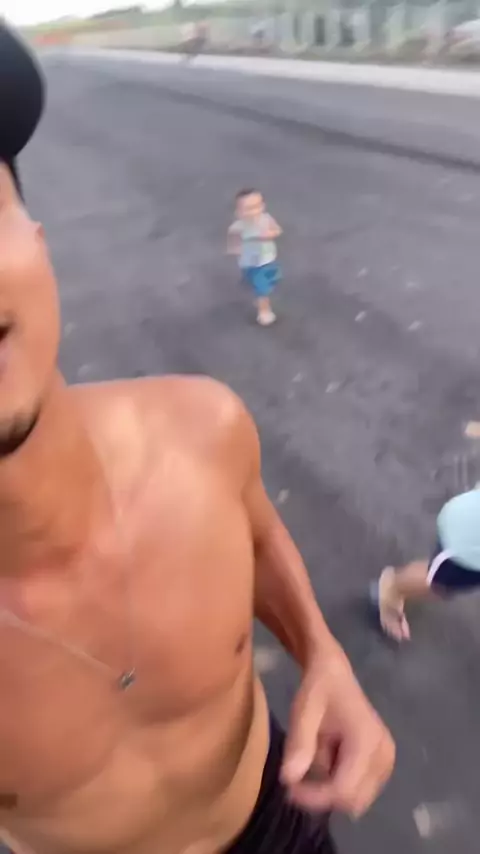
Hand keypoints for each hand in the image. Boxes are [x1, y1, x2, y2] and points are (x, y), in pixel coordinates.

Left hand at [281, 655, 394, 816]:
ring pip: (356, 799)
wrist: (334, 673)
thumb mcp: (303, 711)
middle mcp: (384, 756)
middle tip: (296, 779)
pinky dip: (339, 783)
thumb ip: (299, 744)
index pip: (344, 791)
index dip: (315, 797)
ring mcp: (386, 761)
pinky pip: (359, 789)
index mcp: (367, 741)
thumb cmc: (319, 689)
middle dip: (322, 796)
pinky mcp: (383, 765)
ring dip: (330, 789)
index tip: (289, 789)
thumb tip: (288, 779)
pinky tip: (327, 758)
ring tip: (315, 758)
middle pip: (353, 801)